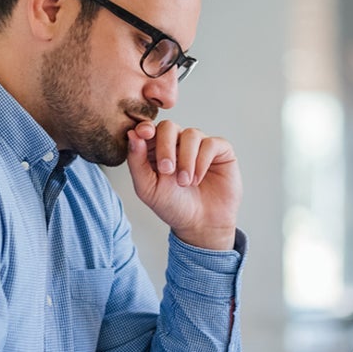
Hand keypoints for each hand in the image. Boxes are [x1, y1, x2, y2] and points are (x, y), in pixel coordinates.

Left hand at [125, 120, 240, 249]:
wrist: (201, 224)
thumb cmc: (173, 206)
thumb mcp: (148, 188)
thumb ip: (136, 162)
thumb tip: (132, 134)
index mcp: (156, 149)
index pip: (149, 129)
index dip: (146, 128)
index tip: (145, 134)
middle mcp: (178, 143)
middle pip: (169, 126)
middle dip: (165, 146)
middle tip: (166, 170)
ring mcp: (199, 145)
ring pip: (191, 134)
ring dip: (185, 159)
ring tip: (184, 182)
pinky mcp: (220, 150)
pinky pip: (211, 143)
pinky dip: (202, 161)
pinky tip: (197, 179)